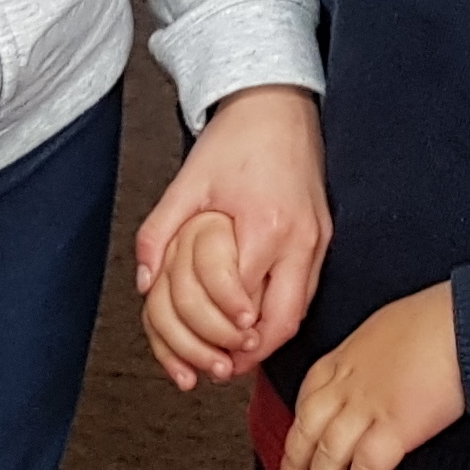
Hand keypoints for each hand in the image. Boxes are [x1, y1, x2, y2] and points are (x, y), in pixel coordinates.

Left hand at [134, 85, 329, 383]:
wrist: (277, 103)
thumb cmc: (236, 138)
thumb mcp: (187, 181)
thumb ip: (160, 233)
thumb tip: (145, 282)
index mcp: (265, 226)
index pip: (243, 302)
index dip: (221, 333)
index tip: (202, 352)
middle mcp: (300, 238)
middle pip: (283, 321)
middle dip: (251, 353)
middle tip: (220, 366)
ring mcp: (318, 238)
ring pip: (301, 311)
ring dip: (269, 338)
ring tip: (235, 352)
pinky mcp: (324, 235)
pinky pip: (307, 289)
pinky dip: (282, 311)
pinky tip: (257, 318)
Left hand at [277, 283, 465, 469]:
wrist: (461, 322)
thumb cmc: (437, 318)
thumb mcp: (388, 325)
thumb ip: (374, 351)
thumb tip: (380, 365)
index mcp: (346, 356)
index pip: (308, 393)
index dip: (299, 423)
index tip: (296, 441)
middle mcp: (349, 383)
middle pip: (307, 427)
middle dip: (294, 460)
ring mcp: (368, 407)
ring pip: (328, 453)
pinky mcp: (395, 428)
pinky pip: (367, 469)